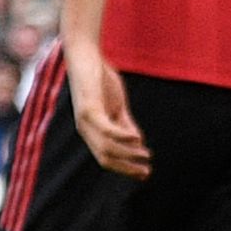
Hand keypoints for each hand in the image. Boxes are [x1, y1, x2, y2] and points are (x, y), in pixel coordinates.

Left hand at [66, 46, 150, 179]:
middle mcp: (85, 130)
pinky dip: (123, 136)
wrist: (86, 57)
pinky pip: (107, 129)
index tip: (144, 174)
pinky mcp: (89, 109)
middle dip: (126, 167)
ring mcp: (85, 120)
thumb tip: (138, 142)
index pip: (106, 158)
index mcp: (90, 131)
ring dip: (128, 154)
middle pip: (105, 158)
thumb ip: (125, 124)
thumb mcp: (116, 106)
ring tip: (146, 155)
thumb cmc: (100, 80)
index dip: (125, 168)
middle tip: (146, 172)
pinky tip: (138, 138)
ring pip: (107, 147)